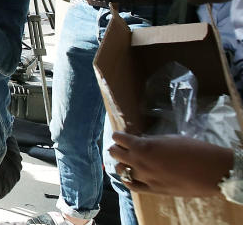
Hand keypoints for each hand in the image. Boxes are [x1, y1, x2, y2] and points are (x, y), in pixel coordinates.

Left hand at [108, 132, 232, 196]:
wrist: (211, 171)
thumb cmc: (193, 149)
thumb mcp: (168, 139)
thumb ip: (151, 142)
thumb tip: (143, 142)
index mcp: (143, 146)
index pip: (119, 138)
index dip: (119, 136)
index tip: (121, 135)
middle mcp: (139, 162)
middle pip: (115, 153)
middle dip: (117, 148)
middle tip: (121, 147)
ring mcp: (145, 178)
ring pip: (121, 170)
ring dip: (122, 163)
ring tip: (126, 161)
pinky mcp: (154, 190)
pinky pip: (133, 186)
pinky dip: (128, 180)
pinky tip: (129, 176)